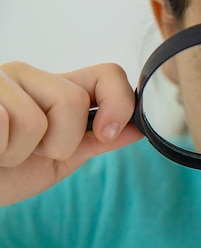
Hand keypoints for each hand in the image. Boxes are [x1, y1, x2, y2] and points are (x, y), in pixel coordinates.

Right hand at [0, 61, 142, 205]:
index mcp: (56, 90)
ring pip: (35, 118)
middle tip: (30, 151)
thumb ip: (95, 141)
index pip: (108, 73)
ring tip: (1, 152)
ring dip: (20, 152)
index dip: (119, 102)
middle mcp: (26, 76)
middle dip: (59, 142)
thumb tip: (140, 129)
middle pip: (73, 100)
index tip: (106, 134)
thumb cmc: (4, 174)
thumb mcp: (58, 160)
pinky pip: (2, 122)